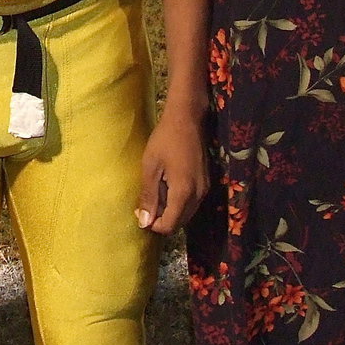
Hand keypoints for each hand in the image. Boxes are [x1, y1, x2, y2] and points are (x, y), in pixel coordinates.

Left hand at [135, 105, 208, 235]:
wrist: (187, 118)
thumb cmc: (165, 139)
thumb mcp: (151, 167)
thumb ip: (149, 196)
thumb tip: (144, 222)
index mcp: (184, 193)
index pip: (170, 226)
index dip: (153, 225)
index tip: (139, 212)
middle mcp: (198, 195)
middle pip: (179, 223)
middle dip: (161, 220)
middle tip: (144, 205)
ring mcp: (204, 189)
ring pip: (186, 214)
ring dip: (170, 212)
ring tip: (154, 195)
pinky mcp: (206, 182)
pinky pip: (191, 202)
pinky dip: (178, 203)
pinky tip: (166, 187)